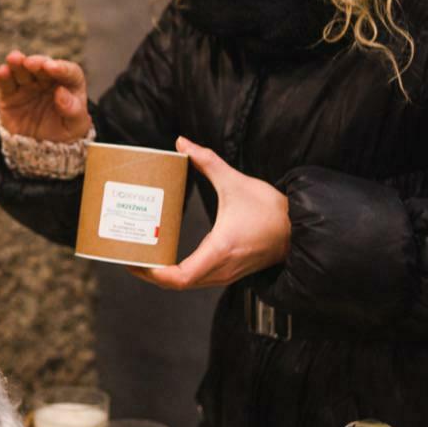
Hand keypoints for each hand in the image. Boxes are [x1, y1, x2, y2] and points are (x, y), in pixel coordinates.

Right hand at [0, 51, 89, 142]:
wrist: (39, 150)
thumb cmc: (62, 134)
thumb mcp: (75, 127)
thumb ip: (73, 110)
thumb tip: (61, 92)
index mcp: (69, 85)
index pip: (69, 72)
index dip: (62, 68)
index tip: (53, 68)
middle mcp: (48, 81)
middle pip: (43, 66)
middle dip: (38, 62)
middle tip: (32, 64)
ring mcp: (27, 86)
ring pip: (23, 69)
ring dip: (18, 62)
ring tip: (14, 58)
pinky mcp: (10, 94)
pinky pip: (6, 83)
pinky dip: (3, 76)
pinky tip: (3, 71)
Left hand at [137, 136, 289, 290]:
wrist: (300, 229)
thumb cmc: (271, 209)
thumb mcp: (235, 181)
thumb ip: (207, 161)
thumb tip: (182, 141)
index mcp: (220, 249)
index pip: (180, 277)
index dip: (153, 273)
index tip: (134, 260)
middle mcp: (221, 268)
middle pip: (177, 284)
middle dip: (149, 272)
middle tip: (127, 253)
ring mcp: (225, 274)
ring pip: (186, 284)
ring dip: (162, 274)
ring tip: (140, 254)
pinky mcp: (228, 272)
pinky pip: (197, 279)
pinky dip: (177, 272)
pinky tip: (164, 256)